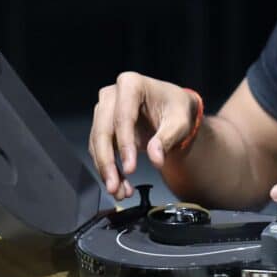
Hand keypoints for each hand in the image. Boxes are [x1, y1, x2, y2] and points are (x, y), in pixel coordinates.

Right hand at [88, 72, 198, 200]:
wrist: (172, 109)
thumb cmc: (176, 109)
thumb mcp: (180, 122)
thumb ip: (167, 138)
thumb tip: (155, 159)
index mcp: (131, 84)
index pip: (123, 117)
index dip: (124, 144)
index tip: (130, 168)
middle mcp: (111, 94)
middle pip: (103, 130)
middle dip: (107, 162)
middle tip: (115, 186)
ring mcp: (104, 109)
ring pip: (97, 143)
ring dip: (106, 170)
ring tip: (119, 191)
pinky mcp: (102, 126)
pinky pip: (100, 150)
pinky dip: (108, 169)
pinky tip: (120, 185)